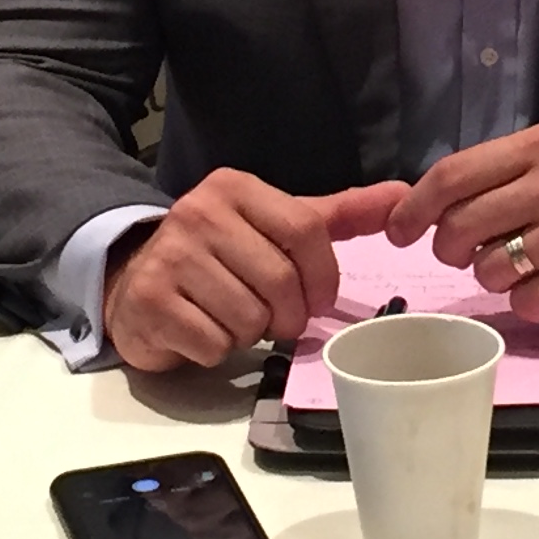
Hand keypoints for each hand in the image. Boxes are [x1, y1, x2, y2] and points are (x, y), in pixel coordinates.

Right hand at [104, 172, 410, 371]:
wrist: (135, 279)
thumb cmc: (220, 256)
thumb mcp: (276, 226)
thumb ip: (337, 215)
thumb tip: (403, 195)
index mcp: (235, 189)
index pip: (307, 230)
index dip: (323, 276)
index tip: (318, 298)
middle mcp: (198, 213)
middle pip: (280, 281)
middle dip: (287, 314)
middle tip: (272, 317)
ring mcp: (170, 256)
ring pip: (248, 317)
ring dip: (249, 332)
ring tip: (230, 316)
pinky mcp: (151, 301)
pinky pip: (213, 343)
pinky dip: (217, 349)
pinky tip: (202, 329)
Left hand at [389, 124, 538, 322]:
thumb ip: (500, 172)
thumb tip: (430, 205)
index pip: (453, 176)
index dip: (414, 208)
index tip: (399, 230)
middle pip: (461, 227)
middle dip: (448, 249)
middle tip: (461, 254)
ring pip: (490, 270)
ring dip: (493, 276)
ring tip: (520, 265)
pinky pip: (527, 304)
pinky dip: (528, 302)